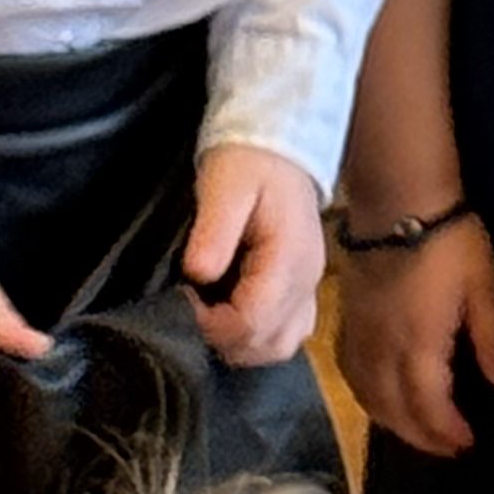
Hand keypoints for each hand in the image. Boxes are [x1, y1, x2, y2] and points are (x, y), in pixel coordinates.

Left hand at [182, 146, 328, 367]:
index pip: (253, 320)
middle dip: (222, 338)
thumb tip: (198, 275)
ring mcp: (310, 287)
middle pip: (266, 343)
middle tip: (193, 308)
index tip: (183, 299)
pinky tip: (234, 314)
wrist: (279, 146)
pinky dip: (258, 338)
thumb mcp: (224, 185)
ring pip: (279, 347)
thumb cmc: (247, 163)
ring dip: (240, 344)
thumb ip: (215, 231)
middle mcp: (307, 280)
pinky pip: (287, 335)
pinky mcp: (304, 290)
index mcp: (290, 257)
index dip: (210, 325)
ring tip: (211, 315)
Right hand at [336, 212, 493, 457]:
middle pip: (395, 413)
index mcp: (418, 345)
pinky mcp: (347, 324)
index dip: (448, 433)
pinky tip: (383, 399)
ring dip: (395, 424)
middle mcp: (382, 351)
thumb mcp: (484, 283)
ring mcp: (360, 338)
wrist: (397, 199)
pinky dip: (369, 400)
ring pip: (370, 400)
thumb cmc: (450, 239)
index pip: (429, 407)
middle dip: (423, 438)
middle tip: (449, 447)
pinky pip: (352, 378)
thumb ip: (492, 335)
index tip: (469, 443)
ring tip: (421, 432)